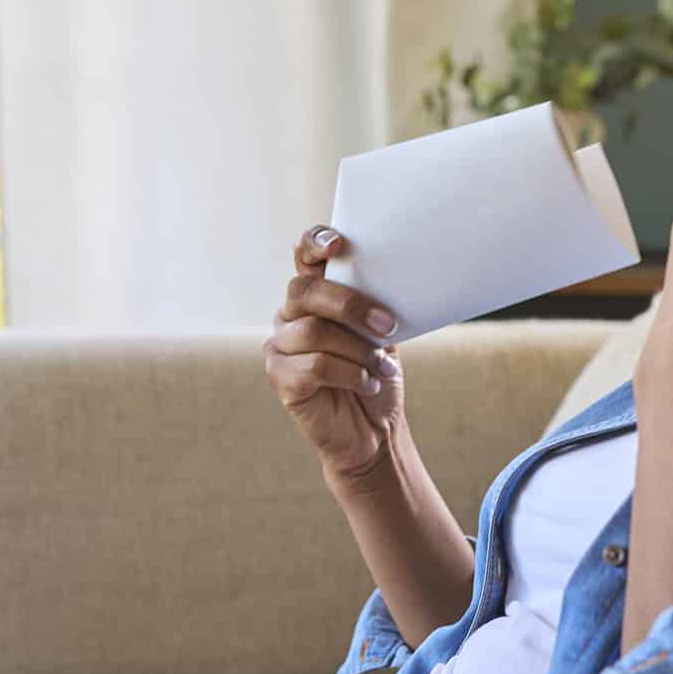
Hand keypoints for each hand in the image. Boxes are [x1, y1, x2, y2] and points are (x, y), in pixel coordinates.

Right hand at [263, 225, 406, 481]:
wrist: (375, 430)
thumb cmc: (376, 375)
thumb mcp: (382, 334)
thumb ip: (374, 304)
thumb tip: (392, 278)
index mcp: (315, 296)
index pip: (304, 256)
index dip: (314, 242)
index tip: (338, 244)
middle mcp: (290, 315)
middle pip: (305, 292)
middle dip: (350, 306)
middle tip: (388, 327)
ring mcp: (280, 346)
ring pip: (313, 332)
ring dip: (359, 350)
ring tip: (382, 368)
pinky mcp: (280, 378)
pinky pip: (313, 366)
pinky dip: (350, 374)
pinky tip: (368, 384)